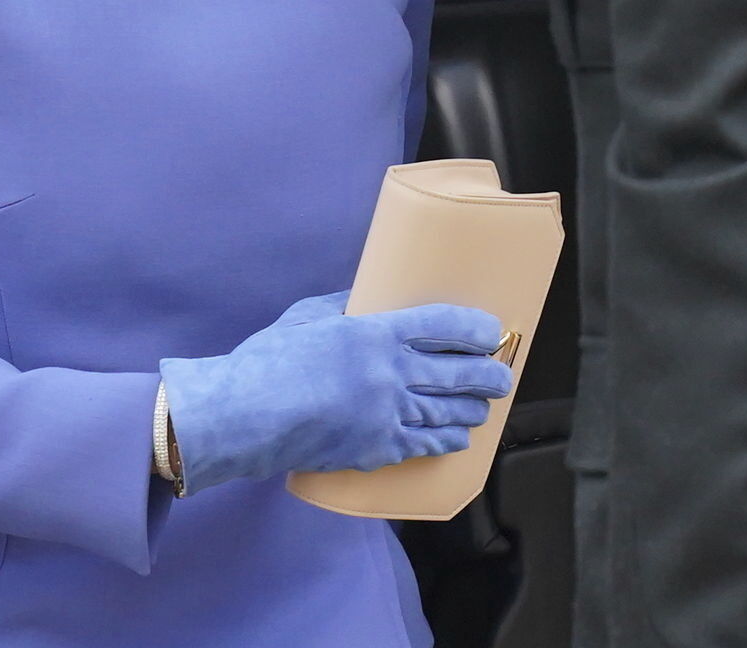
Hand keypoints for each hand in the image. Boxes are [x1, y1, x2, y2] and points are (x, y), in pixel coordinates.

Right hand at [160, 292, 513, 493]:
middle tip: (501, 373)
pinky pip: (424, 444)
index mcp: (375, 334)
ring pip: (447, 411)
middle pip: (457, 373)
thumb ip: (344, 306)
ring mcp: (386, 414)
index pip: (443, 326)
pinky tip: (459, 438)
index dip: (475, 329)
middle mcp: (389, 374)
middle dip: (488, 373)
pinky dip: (447, 440)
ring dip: (473, 408)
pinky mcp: (376, 448)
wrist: (245, 417)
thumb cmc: (269, 362)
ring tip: (485, 406)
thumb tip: (365, 298)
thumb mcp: (307, 316)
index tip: (492, 331)